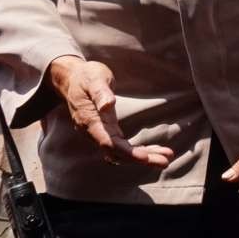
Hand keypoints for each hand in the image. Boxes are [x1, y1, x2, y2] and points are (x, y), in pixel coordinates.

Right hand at [46, 55, 174, 167]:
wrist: (72, 79)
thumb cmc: (85, 76)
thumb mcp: (94, 79)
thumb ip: (101, 93)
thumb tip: (108, 104)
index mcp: (90, 121)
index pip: (108, 143)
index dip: (126, 152)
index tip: (145, 157)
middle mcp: (93, 131)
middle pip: (117, 153)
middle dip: (142, 158)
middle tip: (165, 161)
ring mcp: (99, 133)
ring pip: (121, 152)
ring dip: (143, 156)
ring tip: (166, 158)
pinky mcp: (106, 131)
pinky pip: (121, 146)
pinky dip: (137, 151)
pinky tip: (152, 152)